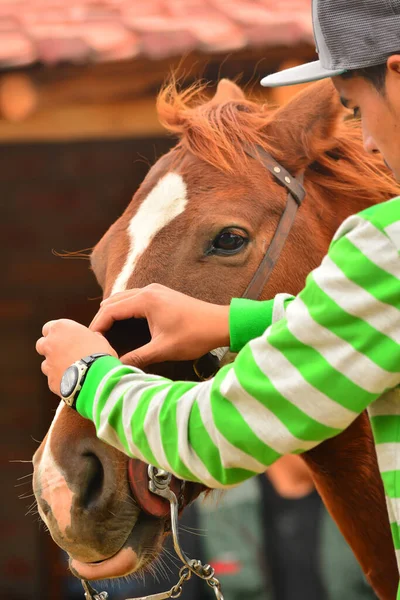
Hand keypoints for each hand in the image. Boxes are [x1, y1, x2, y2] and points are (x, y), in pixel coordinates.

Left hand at [36, 319, 116, 394]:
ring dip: (55, 365)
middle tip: (65, 353)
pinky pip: (53, 378)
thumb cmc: (100, 355)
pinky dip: (60, 379)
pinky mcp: (50, 380)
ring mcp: (48, 363)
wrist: (97, 378)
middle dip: (50, 348)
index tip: (65, 338)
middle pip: (42, 344)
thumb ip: (90, 336)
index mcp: (61, 328)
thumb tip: (93, 337)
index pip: (49, 327)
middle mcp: (50, 344)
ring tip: (71, 370)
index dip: (57, 334)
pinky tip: (73, 381)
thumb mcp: (99, 339)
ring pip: (46, 363)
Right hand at [90, 284, 229, 368]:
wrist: (220, 324)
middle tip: (93, 339)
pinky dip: (124, 309)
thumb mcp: (164, 349)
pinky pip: (134, 299)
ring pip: (124, 298)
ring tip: (104, 333)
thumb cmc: (195, 335)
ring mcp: (156, 291)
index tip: (89, 342)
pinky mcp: (162, 295)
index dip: (97, 326)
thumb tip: (118, 367)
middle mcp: (148, 291)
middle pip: (113, 301)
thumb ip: (138, 357)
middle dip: (101, 319)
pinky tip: (122, 324)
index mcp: (146, 300)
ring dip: (112, 313)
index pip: (110, 310)